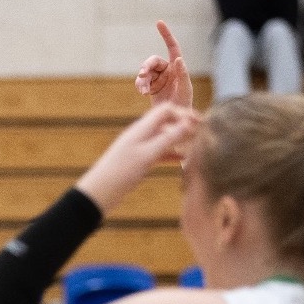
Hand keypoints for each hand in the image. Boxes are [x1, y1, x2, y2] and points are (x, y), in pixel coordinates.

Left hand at [76, 102, 200, 213]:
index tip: (201, 123)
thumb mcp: (148, 155)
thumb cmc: (121, 173)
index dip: (184, 114)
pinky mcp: (139, 161)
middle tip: (204, 134)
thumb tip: (189, 123)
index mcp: (141, 128)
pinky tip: (184, 160)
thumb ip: (168, 139)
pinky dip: (172, 154)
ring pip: (164, 138)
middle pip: (166, 122)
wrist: (99, 193)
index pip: (166, 110)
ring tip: (198, 145)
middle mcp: (141, 134)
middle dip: (184, 125)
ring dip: (179, 140)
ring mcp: (140, 148)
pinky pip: (159, 153)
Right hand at [133, 21, 192, 109]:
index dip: (166, 35)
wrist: (175, 120)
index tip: (159, 23)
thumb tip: (178, 59)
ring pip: (145, 72)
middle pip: (153, 61)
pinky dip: (140, 85)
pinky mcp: (151, 87)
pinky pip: (142, 82)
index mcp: (177, 67)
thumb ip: (182, 75)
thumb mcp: (185, 90)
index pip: (172, 47)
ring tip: (143, 89)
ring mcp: (158, 78)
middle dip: (146, 66)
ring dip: (142, 78)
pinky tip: (143, 93)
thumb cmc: (184, 104)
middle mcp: (167, 70)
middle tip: (142, 74)